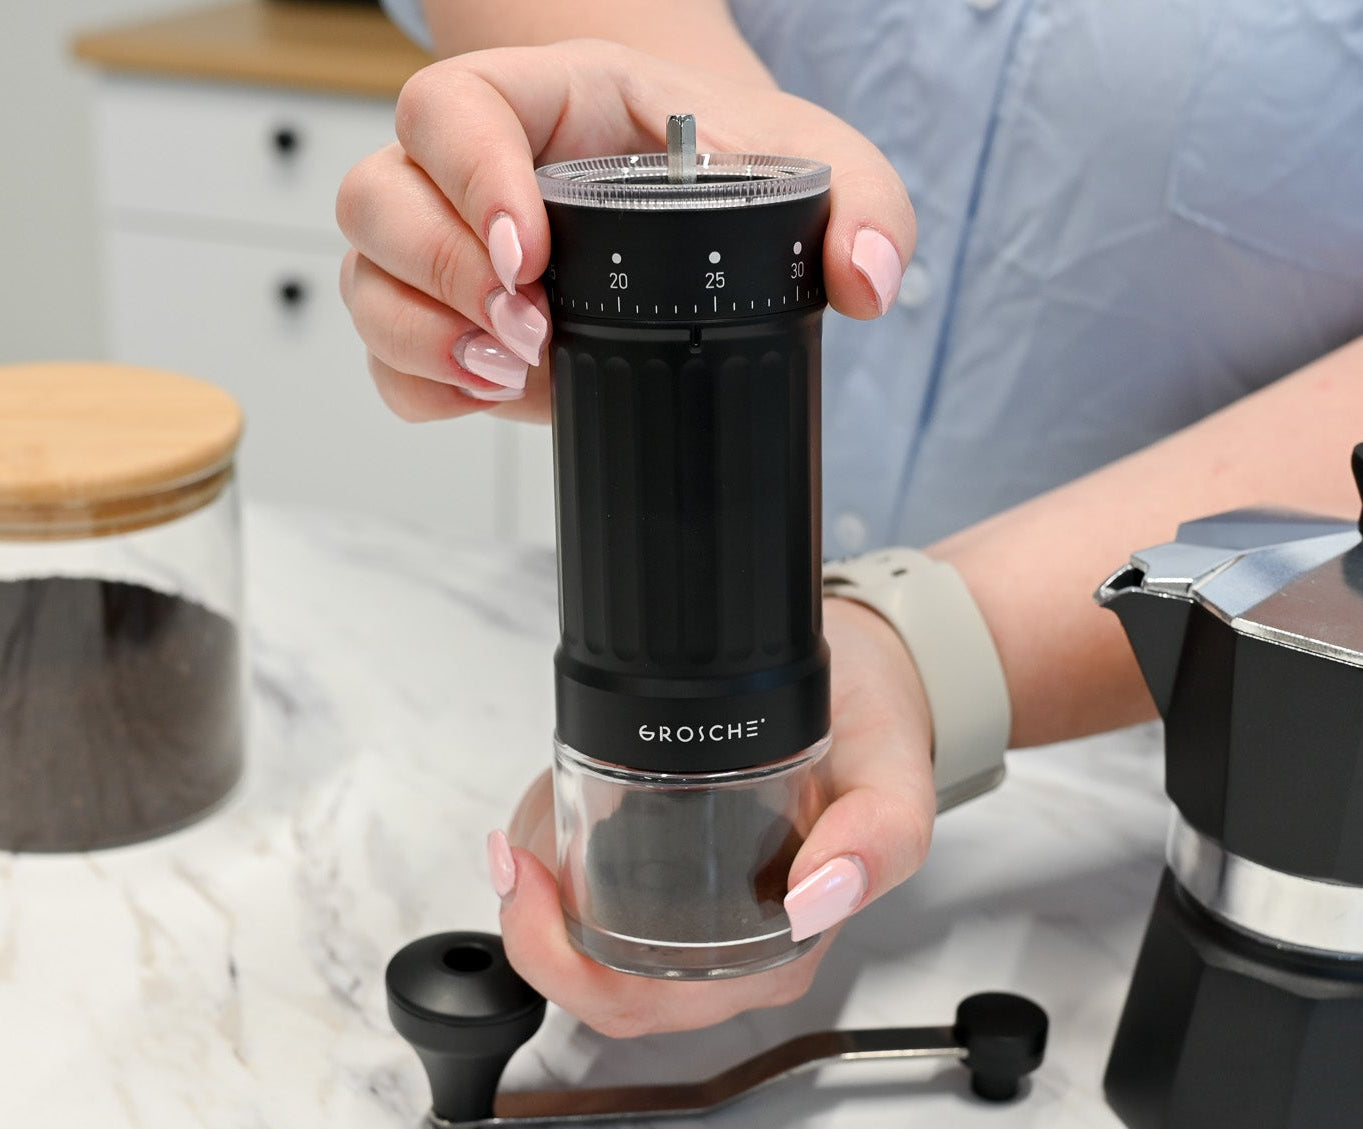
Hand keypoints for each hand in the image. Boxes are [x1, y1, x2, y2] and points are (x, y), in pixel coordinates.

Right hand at [336, 40, 913, 421]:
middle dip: (444, 279)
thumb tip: (869, 281)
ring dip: (422, 341)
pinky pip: (389, 360)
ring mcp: (449, 250)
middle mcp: (473, 171)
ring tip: (511, 376)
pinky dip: (424, 390)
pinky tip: (490, 398)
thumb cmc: (733, 167)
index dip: (471, 179)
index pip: (454, 110)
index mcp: (546, 101)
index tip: (532, 255)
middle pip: (378, 197)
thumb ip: (863, 206)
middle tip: (533, 335)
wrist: (700, 203)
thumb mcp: (814, 165)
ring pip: (367, 280)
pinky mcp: (450, 324)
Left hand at [486, 597, 934, 1035]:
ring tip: (546, 815)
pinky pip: (590, 895)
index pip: (637, 1003)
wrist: (865, 680)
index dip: (562, 960)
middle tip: (525, 844)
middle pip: (595, 985)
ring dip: (544, 888)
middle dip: (536, 924)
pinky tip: (563, 811)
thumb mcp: (892, 776)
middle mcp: (729, 955)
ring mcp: (697, 920)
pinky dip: (560, 857)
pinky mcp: (673, 877)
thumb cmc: (874, 731)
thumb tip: (816, 898)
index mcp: (771, 957)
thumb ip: (878, 838)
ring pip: (581, 941)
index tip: (535, 876)